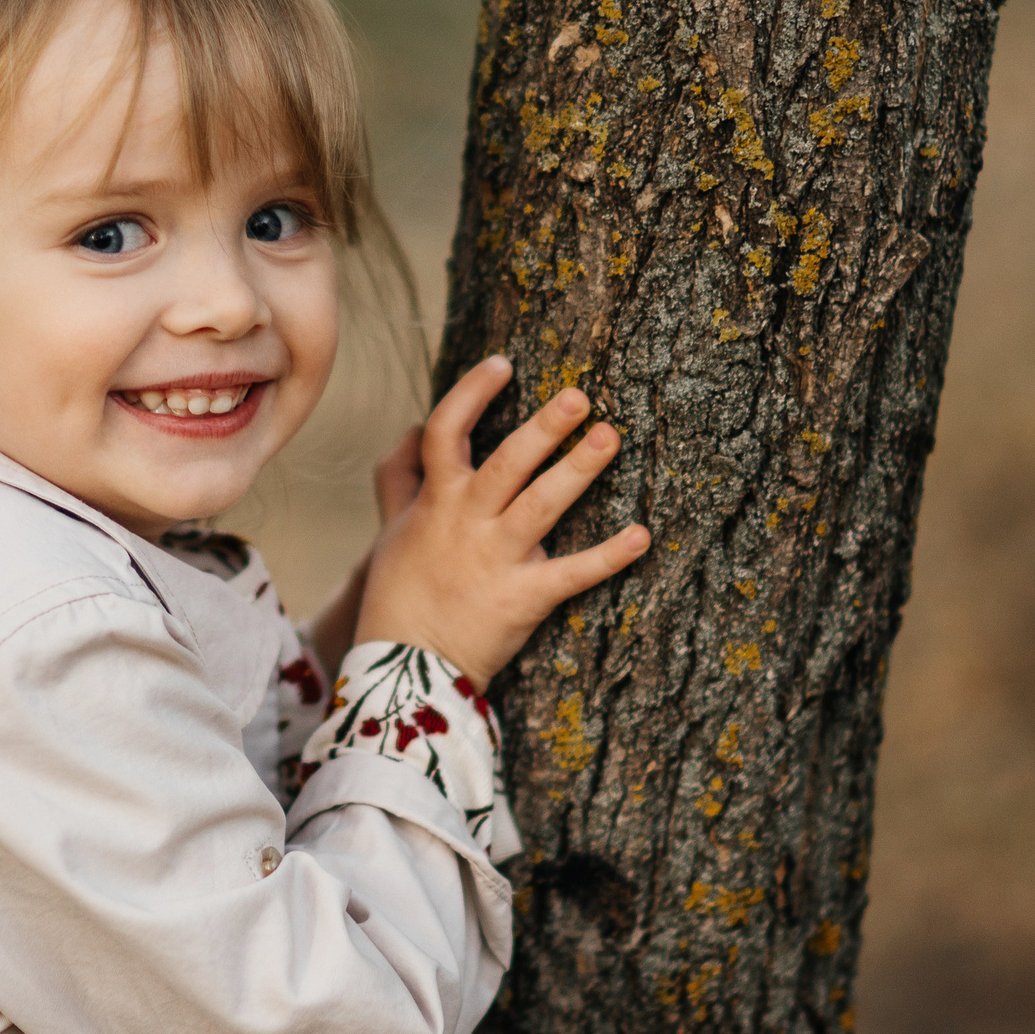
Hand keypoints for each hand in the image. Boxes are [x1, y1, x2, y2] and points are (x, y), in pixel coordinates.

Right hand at [352, 359, 650, 687]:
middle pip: (506, 464)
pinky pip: (572, 574)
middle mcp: (466, 524)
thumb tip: (413, 431)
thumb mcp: (391, 530)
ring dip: (577, 471)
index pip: (446, 433)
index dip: (472, 394)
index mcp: (436, 503)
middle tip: (580, 396)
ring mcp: (495, 561)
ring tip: (609, 437)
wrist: (403, 668)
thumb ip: (401, 479)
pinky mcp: (523, 600)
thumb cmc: (398, 595)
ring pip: (540, 506)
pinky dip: (609, 556)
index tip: (503, 365)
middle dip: (543, 427)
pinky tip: (643, 535)